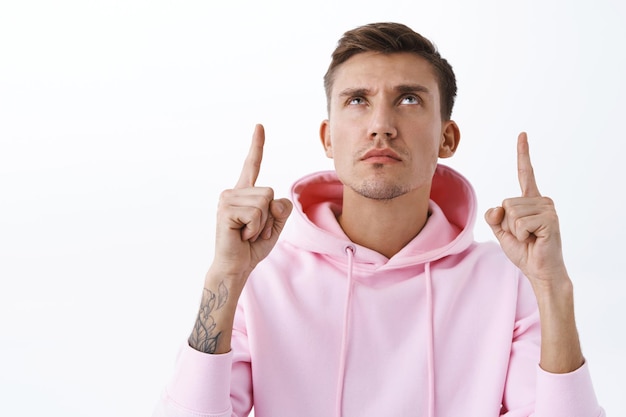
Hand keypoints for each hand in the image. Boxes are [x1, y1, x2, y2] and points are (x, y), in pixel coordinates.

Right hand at [212, 124, 292, 280]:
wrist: (236, 267)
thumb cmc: (253, 247)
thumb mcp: (275, 225)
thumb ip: (281, 209)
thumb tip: (275, 199)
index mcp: (245, 193)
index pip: (253, 165)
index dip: (257, 145)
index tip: (259, 126)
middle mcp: (233, 192)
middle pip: (270, 192)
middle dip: (270, 217)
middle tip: (253, 231)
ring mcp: (227, 199)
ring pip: (265, 202)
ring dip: (262, 224)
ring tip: (247, 233)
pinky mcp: (226, 210)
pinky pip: (256, 213)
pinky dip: (255, 228)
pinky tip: (242, 235)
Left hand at [484, 132, 567, 286]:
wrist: (540, 270)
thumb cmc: (524, 251)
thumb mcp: (502, 232)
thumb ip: (495, 217)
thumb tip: (497, 208)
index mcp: (531, 201)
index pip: (525, 173)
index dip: (523, 154)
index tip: (522, 134)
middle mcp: (542, 200)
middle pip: (506, 202)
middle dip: (506, 224)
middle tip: (523, 236)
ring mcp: (547, 208)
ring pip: (511, 212)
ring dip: (514, 231)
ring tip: (530, 238)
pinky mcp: (549, 219)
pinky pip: (519, 222)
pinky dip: (520, 235)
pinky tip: (534, 240)